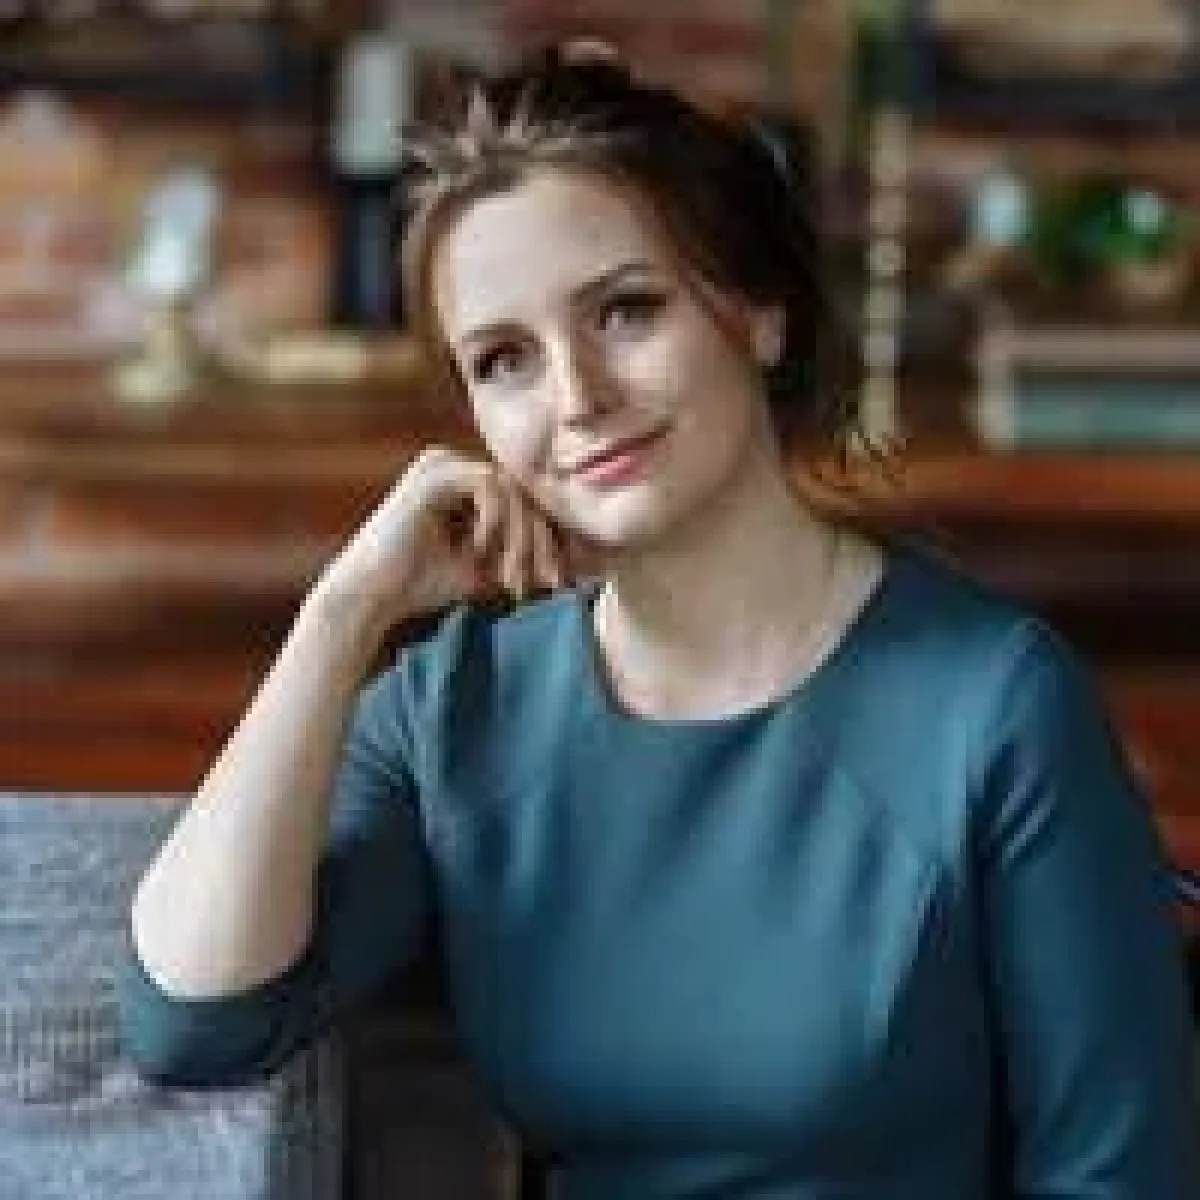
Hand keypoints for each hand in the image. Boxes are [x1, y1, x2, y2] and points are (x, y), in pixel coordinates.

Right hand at [315, 446, 603, 631]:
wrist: (372, 595)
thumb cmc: (423, 584)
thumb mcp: (488, 566)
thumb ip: (523, 553)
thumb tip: (584, 560)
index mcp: (466, 483)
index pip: (526, 502)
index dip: (548, 541)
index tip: (559, 582)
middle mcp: (455, 465)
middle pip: (524, 494)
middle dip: (541, 543)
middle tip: (548, 583)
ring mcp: (442, 464)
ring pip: (512, 491)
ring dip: (521, 539)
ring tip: (512, 577)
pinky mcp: (433, 473)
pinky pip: (488, 486)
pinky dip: (494, 522)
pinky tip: (479, 552)